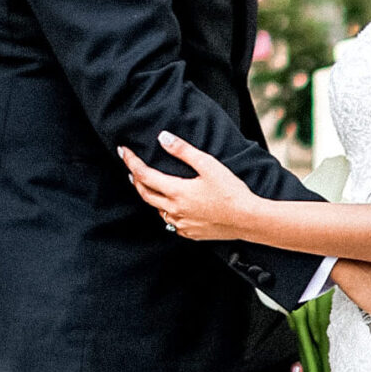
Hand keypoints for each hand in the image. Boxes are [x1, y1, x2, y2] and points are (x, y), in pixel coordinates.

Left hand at [119, 135, 253, 241]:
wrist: (248, 220)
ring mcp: (181, 225)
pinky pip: (170, 223)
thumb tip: (163, 138)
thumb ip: (183, 151)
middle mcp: (174, 211)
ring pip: (157, 210)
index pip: (143, 175)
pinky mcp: (190, 233)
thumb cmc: (231, 192)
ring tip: (150, 185)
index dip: (131, 161)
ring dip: (150, 196)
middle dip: (135, 179)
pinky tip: (171, 206)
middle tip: (131, 167)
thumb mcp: (208, 165)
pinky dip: (165, 211)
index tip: (123, 150)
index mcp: (176, 192)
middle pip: (145, 194)